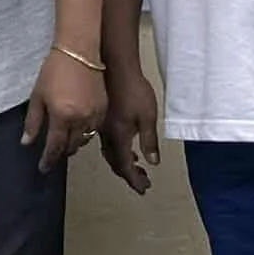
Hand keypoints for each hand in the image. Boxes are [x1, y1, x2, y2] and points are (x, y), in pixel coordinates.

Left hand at [22, 47, 107, 173]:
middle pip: (71, 147)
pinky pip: (94, 129)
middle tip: (53, 152)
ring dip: (74, 143)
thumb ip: (33, 122)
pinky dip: (85, 132)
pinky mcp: (103, 108)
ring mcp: (94, 114)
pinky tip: (78, 127)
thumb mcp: (38, 95)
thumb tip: (27, 142)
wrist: (78, 51)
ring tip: (65, 139)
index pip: (55, 147)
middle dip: (61, 152)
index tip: (43, 167)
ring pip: (84, 140)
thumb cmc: (54, 70)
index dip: (48, 160)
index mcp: (62, 116)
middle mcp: (80, 119)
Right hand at [99, 64, 160, 193]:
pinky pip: (106, 141)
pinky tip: (125, 144)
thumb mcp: (148, 116)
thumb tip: (152, 162)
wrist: (115, 66)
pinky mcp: (101, 117)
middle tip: (142, 181)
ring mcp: (101, 126)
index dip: (134, 180)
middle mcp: (107, 135)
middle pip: (115, 162)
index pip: (125, 166)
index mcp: (119, 137)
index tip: (143, 188)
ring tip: (136, 165)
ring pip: (109, 152)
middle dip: (128, 174)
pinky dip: (117, 150)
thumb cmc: (134, 89)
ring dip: (122, 162)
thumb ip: (149, 141)